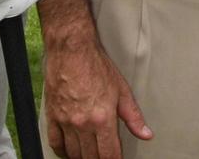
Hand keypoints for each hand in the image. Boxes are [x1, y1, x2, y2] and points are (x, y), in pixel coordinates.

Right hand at [44, 37, 151, 158]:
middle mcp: (83, 123)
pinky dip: (63, 152)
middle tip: (104, 155)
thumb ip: (133, 116)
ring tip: (90, 154)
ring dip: (83, 158)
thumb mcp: (121, 90)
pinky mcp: (52, 116)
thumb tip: (145, 134)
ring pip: (73, 154)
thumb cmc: (95, 65)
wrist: (71, 49)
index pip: (110, 155)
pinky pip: (55, 143)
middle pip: (91, 158)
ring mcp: (65, 121)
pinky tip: (70, 152)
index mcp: (103, 118)